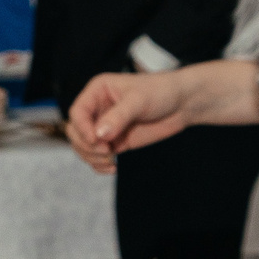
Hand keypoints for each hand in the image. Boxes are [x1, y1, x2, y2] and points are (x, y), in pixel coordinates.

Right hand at [66, 72, 191, 171]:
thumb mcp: (139, 100)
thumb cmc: (161, 92)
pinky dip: (100, 165)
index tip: (96, 140)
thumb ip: (118, 117)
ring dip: (92, 158)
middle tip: (107, 152)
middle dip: (86, 146)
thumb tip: (100, 135)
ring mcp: (105, 126)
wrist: (182, 103)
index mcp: (97, 91)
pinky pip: (98, 157)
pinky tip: (113, 167)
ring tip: (111, 160)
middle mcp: (97, 108)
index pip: (77, 112)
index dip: (82, 129)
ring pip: (84, 147)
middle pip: (75, 132)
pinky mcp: (115, 141)